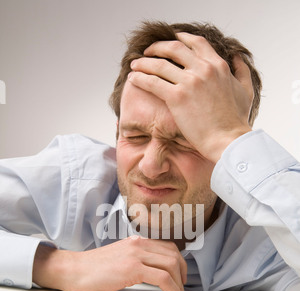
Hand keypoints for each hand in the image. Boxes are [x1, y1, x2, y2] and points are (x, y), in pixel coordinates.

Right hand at [33, 237, 187, 290]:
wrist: (72, 270)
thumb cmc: (91, 270)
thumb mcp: (119, 259)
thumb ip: (135, 261)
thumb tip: (151, 273)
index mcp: (136, 241)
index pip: (168, 247)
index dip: (179, 263)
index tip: (181, 278)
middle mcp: (138, 244)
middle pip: (173, 256)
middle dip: (183, 274)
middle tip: (182, 290)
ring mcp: (136, 254)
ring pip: (171, 265)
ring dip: (180, 284)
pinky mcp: (132, 268)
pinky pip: (163, 278)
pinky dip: (173, 290)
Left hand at [129, 33, 253, 162]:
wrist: (228, 140)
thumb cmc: (236, 122)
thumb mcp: (245, 91)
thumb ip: (241, 71)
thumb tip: (237, 57)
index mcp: (218, 65)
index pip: (196, 42)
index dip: (181, 38)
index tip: (171, 40)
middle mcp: (203, 69)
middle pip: (174, 48)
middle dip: (157, 47)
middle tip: (148, 52)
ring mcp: (189, 82)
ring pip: (159, 64)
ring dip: (144, 62)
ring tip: (135, 65)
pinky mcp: (177, 97)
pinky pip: (152, 82)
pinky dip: (140, 78)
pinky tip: (133, 79)